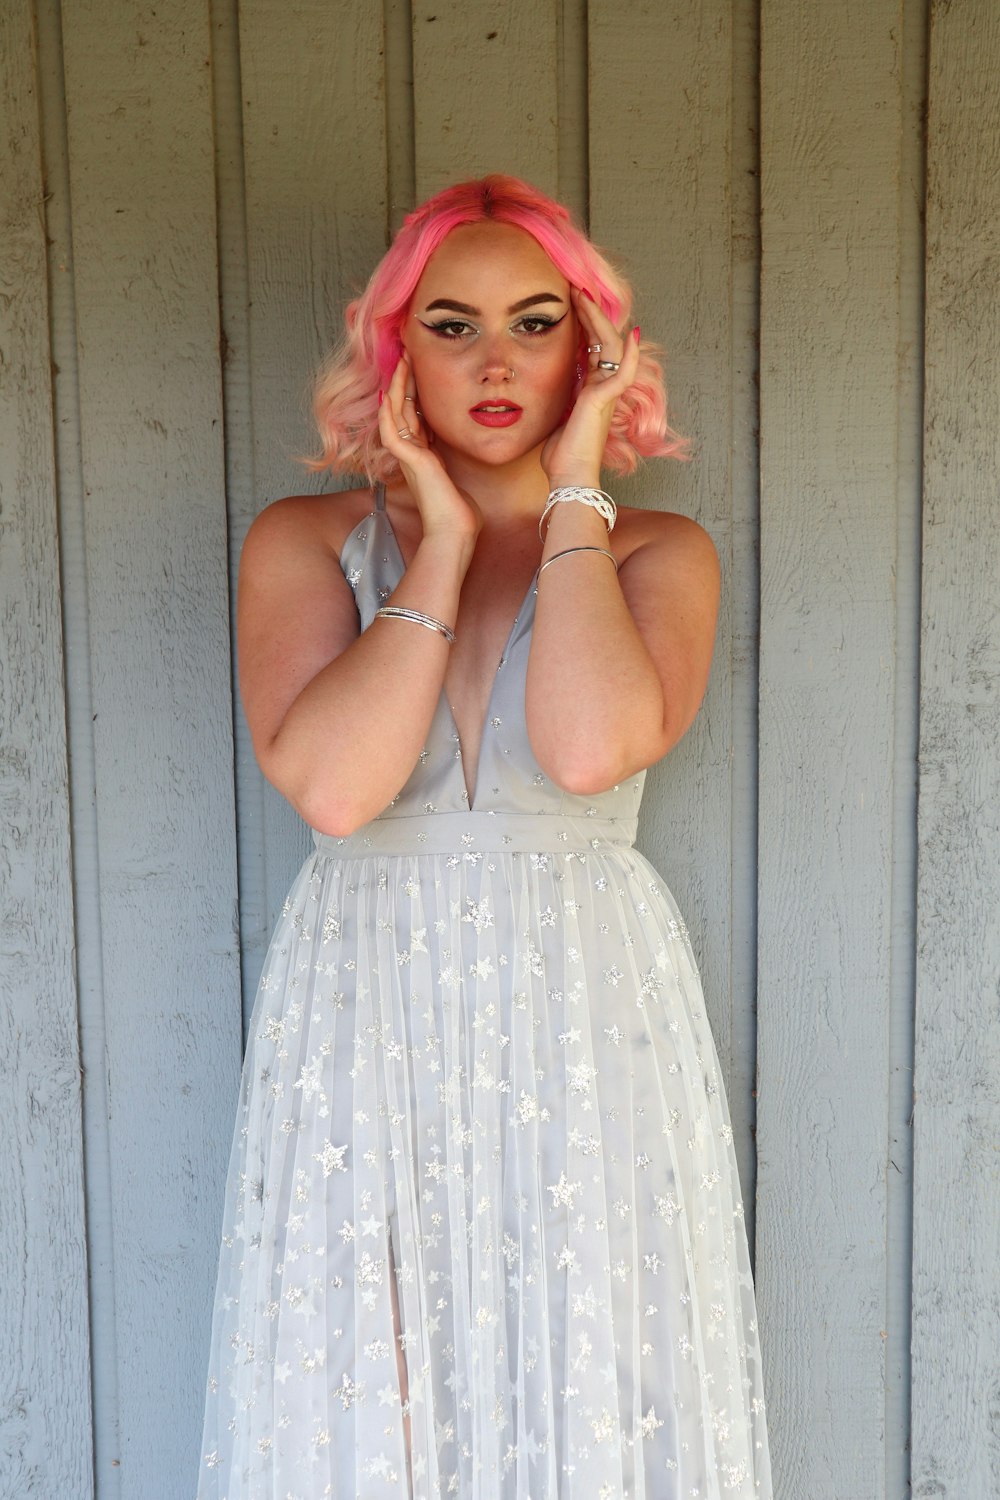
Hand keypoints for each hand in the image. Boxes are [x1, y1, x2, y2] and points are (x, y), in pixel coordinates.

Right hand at [378, 354, 481, 548]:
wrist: (455, 531)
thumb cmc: (460, 511)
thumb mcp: (458, 474)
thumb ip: (454, 457)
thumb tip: (466, 441)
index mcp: (422, 455)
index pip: (413, 416)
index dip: (413, 392)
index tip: (418, 370)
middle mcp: (411, 454)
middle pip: (402, 409)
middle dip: (404, 381)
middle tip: (407, 354)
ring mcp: (407, 457)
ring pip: (394, 414)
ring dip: (396, 387)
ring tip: (402, 362)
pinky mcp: (410, 461)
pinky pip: (392, 431)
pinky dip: (388, 412)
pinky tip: (389, 393)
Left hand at [540, 288, 640, 484]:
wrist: (568, 476)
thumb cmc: (560, 455)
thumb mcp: (554, 417)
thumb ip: (558, 399)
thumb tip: (541, 387)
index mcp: (590, 391)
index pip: (592, 348)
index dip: (584, 325)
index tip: (571, 303)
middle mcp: (602, 389)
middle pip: (603, 341)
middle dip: (590, 313)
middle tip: (577, 288)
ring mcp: (606, 393)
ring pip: (611, 347)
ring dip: (599, 319)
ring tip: (584, 296)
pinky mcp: (604, 400)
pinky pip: (623, 371)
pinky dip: (629, 353)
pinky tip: (630, 333)